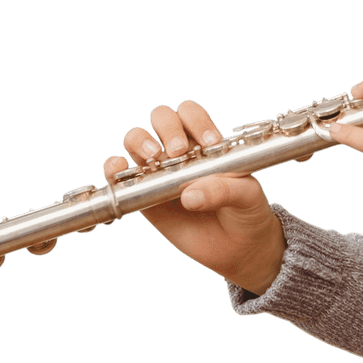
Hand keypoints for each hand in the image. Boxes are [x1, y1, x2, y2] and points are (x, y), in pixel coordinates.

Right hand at [104, 99, 285, 295]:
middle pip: (162, 118)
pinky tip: (118, 170)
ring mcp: (158, 172)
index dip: (197, 121)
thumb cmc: (247, 212)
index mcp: (205, 142)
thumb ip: (224, 190)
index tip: (210, 143)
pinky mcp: (142, 196)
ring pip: (136, 140)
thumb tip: (188, 195)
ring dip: (140, 141)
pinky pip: (120, 176)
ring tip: (154, 158)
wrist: (238, 248)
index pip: (192, 114)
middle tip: (179, 152)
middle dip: (168, 127)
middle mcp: (179, 152)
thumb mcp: (247, 197)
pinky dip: (114, 168)